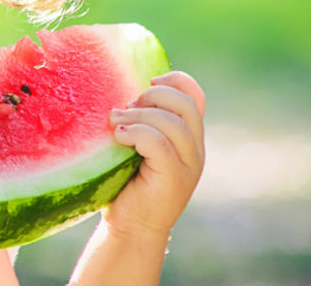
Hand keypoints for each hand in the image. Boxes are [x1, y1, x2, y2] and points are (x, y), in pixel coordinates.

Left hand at [105, 71, 205, 239]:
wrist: (131, 229)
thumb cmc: (126, 185)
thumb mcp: (135, 147)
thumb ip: (140, 122)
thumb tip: (120, 93)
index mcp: (189, 137)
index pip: (195, 95)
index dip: (174, 80)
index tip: (146, 82)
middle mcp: (196, 149)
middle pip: (185, 104)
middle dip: (152, 96)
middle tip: (125, 109)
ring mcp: (189, 165)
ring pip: (172, 123)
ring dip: (137, 116)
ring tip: (115, 123)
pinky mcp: (175, 178)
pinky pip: (159, 143)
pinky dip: (136, 133)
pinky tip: (118, 138)